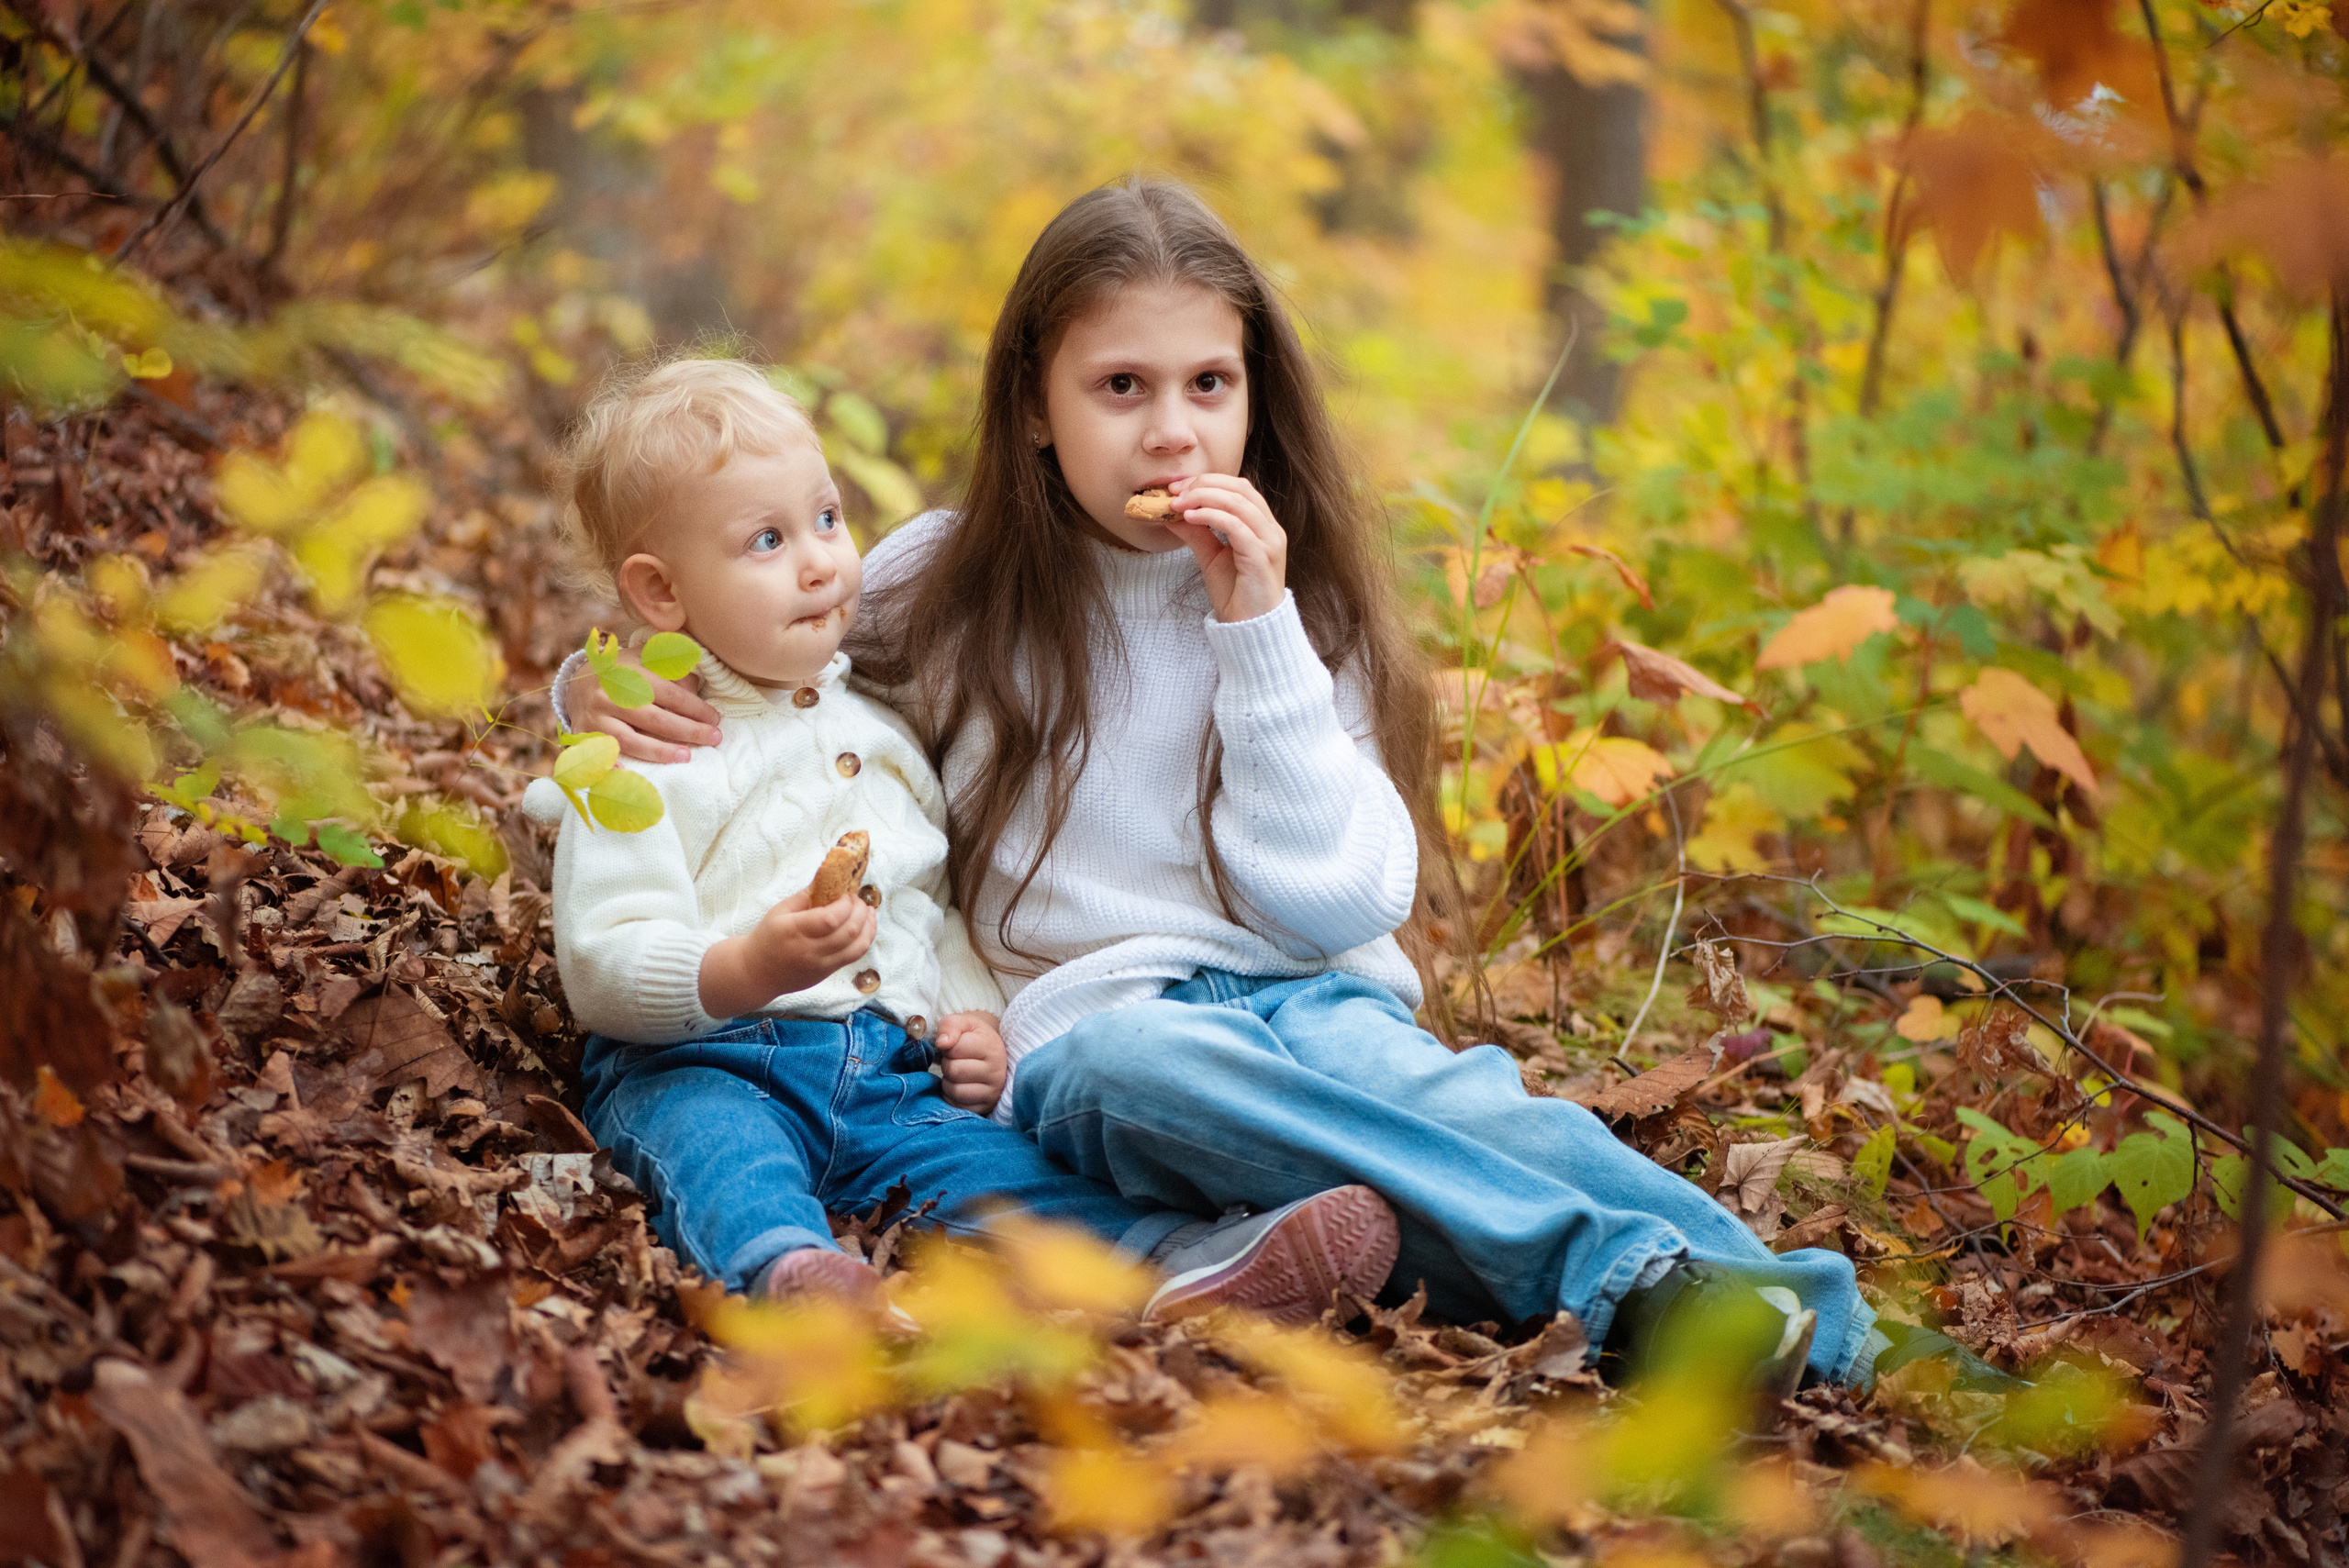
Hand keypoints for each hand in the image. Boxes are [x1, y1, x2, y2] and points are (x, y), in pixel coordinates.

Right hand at [565, 650, 721, 763]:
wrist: (577, 681)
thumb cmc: (624, 671)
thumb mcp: (646, 658)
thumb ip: (671, 667)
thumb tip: (696, 683)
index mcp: (629, 673)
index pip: (670, 695)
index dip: (695, 708)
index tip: (715, 719)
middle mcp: (609, 696)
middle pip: (656, 720)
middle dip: (689, 731)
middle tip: (714, 738)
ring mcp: (596, 718)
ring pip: (632, 741)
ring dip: (662, 752)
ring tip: (687, 757)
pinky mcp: (584, 735)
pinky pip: (602, 756)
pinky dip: (614, 767)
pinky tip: (631, 777)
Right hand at [698, 890, 876, 1018]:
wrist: (756, 973)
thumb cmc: (767, 938)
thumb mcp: (779, 911)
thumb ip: (805, 896)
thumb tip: (829, 878)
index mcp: (794, 931)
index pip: (830, 919)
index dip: (845, 905)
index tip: (847, 895)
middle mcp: (809, 951)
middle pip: (847, 932)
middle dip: (859, 912)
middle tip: (857, 900)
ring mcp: (820, 965)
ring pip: (857, 947)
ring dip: (868, 926)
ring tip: (868, 912)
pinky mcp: (826, 973)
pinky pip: (854, 957)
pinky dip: (864, 940)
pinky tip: (865, 928)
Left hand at [933, 1012, 1007, 1116]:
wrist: (990, 1053)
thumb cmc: (973, 1037)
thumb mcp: (963, 1023)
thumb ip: (950, 1026)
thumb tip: (942, 1043)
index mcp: (991, 1047)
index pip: (954, 1049)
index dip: (948, 1047)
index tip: (955, 1045)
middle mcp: (997, 1071)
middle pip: (954, 1071)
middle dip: (947, 1064)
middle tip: (955, 1061)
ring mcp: (993, 1091)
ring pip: (956, 1091)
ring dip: (948, 1082)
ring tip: (957, 1074)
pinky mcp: (987, 1106)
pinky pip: (958, 1106)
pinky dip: (952, 1097)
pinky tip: (959, 1086)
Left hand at [1164, 473, 1286, 623]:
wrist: (1248, 629)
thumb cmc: (1235, 595)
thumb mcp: (1210, 557)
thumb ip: (1196, 533)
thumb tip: (1171, 513)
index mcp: (1262, 525)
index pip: (1239, 488)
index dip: (1209, 481)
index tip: (1178, 487)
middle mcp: (1271, 529)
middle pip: (1240, 488)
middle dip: (1204, 484)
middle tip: (1175, 492)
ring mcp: (1269, 542)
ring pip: (1238, 503)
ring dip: (1204, 497)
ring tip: (1178, 504)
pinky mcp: (1261, 557)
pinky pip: (1236, 526)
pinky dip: (1211, 516)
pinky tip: (1190, 518)